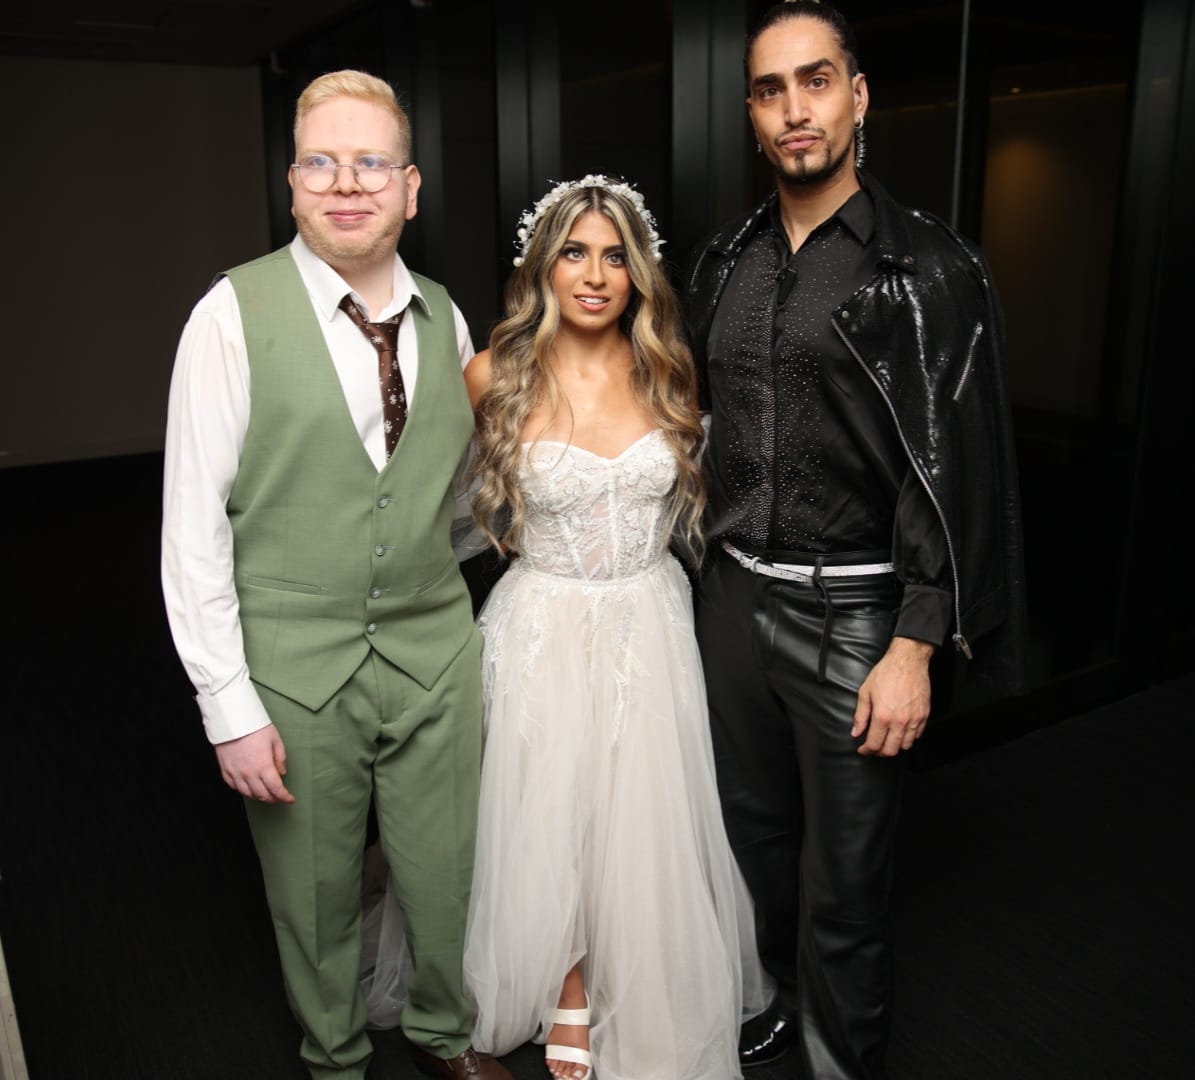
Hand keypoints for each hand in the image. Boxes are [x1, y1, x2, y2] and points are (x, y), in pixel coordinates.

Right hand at [214, 724, 294, 803]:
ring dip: (259, 797)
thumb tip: (281, 773)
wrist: (232, 719)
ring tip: (266, 794)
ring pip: (249, 794)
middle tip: (279, 798)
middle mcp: (249, 773)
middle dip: (273, 799)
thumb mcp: (275, 740)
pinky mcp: (225, 771)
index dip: (284, 797)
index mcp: (263, 766)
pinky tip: (250, 788)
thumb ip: (280, 758)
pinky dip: (244, 791)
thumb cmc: (255, 727)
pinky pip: (235, 787)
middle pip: (263, 795)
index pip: (276, 789)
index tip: (289, 799)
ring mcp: (236, 773)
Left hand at [852, 636, 933, 756]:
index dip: (866, 751)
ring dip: (895, 747)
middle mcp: (900, 721)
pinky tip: (901, 732)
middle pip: (891, 750)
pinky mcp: (924, 715)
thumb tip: (856, 732)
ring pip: (906, 745)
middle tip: (874, 748)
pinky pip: (917, 735)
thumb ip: (860, 715)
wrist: (907, 661)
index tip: (863, 750)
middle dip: (880, 752)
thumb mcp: (865, 692)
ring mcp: (914, 719)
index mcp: (883, 716)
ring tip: (887, 740)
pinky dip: (909, 738)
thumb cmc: (886, 673)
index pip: (874, 744)